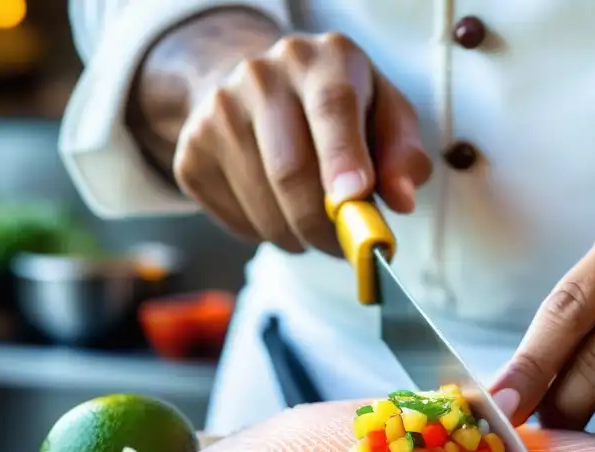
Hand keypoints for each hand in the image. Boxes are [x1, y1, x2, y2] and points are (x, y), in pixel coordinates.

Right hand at [173, 33, 431, 253]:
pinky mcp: (191, 149)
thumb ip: (403, 155)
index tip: (354, 202)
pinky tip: (278, 209)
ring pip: (262, 205)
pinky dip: (265, 233)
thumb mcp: (385, 114)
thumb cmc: (339, 109)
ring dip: (297, 236)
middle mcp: (262, 76)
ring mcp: (218, 111)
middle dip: (324, 226)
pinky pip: (235, 219)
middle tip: (345, 247)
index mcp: (322, 61)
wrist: (261, 89)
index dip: (343, 160)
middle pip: (290, 170)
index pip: (331, 108)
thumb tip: (402, 200)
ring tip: (313, 226)